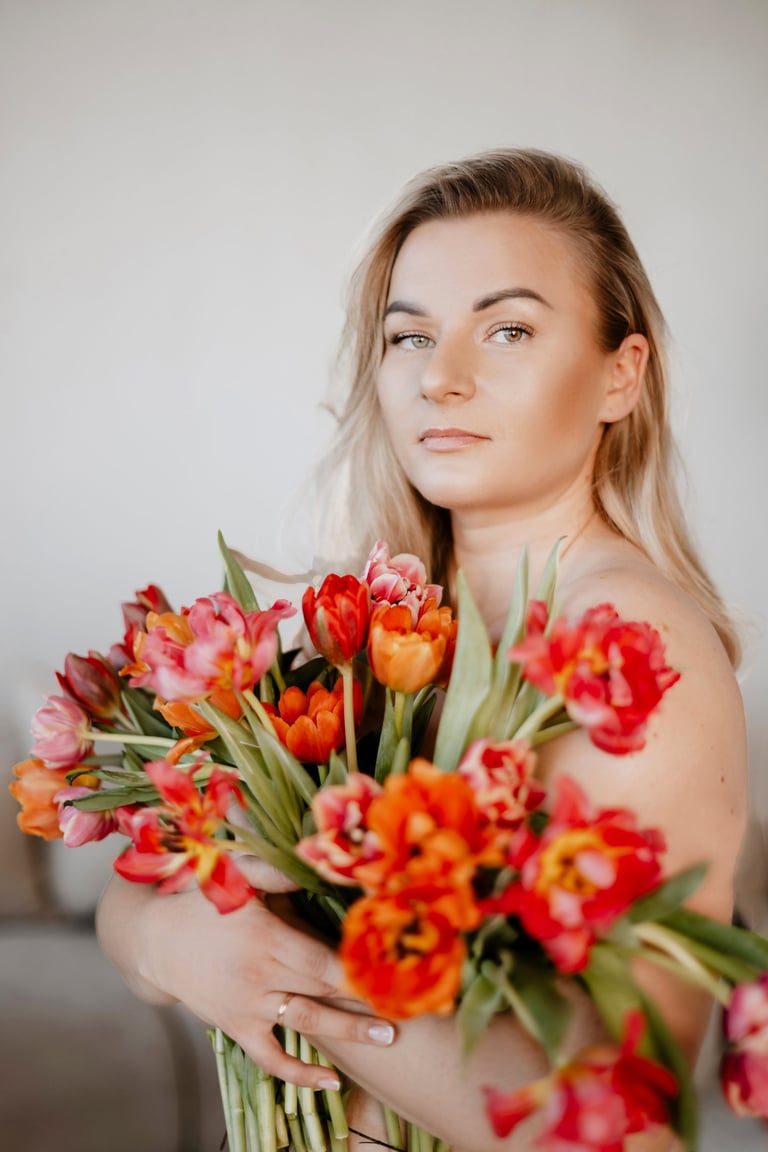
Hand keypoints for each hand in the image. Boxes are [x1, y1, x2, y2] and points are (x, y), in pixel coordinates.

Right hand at [140, 878, 396, 1087]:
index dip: (358, 967)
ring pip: (308, 1022)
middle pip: (323, 989)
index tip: (394, 969)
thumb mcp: (237, 875)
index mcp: (263, 937)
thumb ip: (281, 873)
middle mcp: (258, 976)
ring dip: (351, 1032)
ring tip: (390, 1037)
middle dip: (367, 996)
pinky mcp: (236, 1027)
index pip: (322, 958)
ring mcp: (247, 1007)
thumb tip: (323, 861)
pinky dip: (299, 1073)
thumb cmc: (201, 899)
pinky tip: (331, 1081)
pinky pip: (271, 1058)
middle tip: (410, 1001)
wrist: (151, 938)